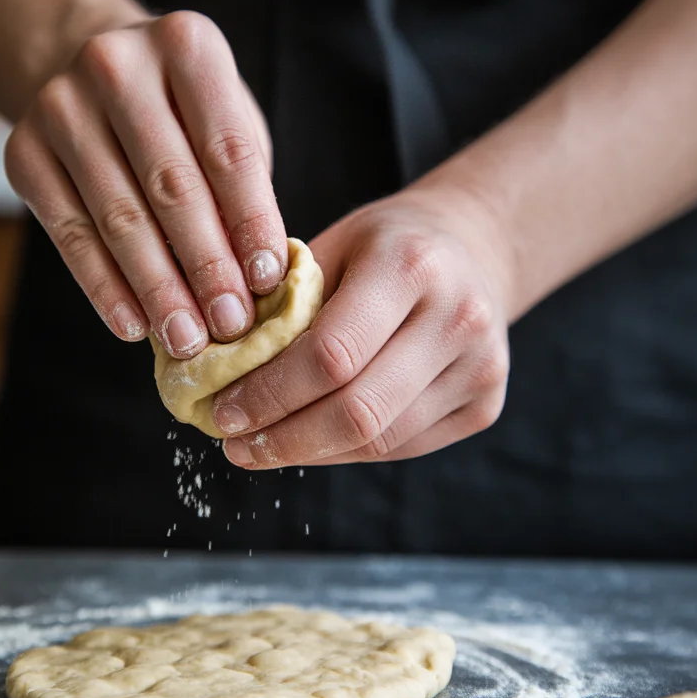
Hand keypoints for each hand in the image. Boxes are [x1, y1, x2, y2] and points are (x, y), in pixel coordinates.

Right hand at [4, 10, 286, 356]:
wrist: (86, 66)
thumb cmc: (180, 110)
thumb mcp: (224, 121)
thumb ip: (241, 186)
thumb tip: (255, 278)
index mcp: (186, 45)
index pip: (227, 148)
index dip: (250, 220)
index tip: (268, 280)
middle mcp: (115, 65)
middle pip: (171, 186)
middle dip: (206, 265)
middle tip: (231, 324)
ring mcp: (60, 106)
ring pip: (118, 217)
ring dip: (158, 288)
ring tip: (187, 339)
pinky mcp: (22, 150)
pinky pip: (70, 233)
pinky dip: (105, 287)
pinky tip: (134, 325)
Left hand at [212, 186, 512, 466]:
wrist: (473, 248)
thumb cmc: (384, 245)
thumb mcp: (330, 246)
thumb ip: (280, 302)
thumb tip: (211, 367)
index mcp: (410, 265)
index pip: (331, 353)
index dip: (269, 395)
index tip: (221, 412)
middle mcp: (457, 318)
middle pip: (358, 410)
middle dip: (284, 438)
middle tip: (235, 445)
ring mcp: (480, 367)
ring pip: (380, 440)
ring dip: (310, 452)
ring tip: (261, 446)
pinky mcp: (485, 405)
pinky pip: (401, 447)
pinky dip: (345, 451)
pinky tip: (311, 440)